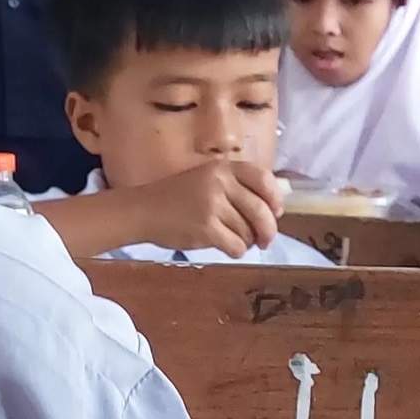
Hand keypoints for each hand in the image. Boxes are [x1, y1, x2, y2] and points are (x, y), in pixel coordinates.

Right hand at [128, 160, 281, 256]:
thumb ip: (236, 187)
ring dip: (247, 241)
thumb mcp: (206, 179)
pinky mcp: (206, 228)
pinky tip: (227, 248)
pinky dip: (236, 250)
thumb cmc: (175, 198)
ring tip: (236, 241)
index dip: (275, 198)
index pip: (264, 179)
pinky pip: (236, 244)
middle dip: (268, 229)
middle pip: (260, 210)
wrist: (143, 211)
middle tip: (266, 240)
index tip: (276, 212)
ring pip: (248, 230)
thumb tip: (272, 210)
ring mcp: (212, 205)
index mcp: (223, 168)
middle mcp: (220, 183)